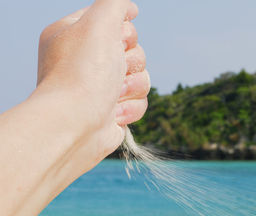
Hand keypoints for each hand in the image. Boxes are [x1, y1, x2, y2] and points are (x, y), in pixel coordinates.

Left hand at [33, 0, 149, 167]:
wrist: (76, 125)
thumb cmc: (83, 74)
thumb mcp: (98, 23)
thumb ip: (115, 4)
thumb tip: (129, 9)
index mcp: (76, 36)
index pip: (114, 22)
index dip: (123, 33)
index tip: (114, 42)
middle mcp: (87, 61)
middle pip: (134, 51)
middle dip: (130, 62)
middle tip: (114, 71)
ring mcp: (100, 87)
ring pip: (141, 77)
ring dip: (132, 86)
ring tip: (113, 95)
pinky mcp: (113, 110)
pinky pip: (140, 101)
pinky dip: (131, 107)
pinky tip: (113, 113)